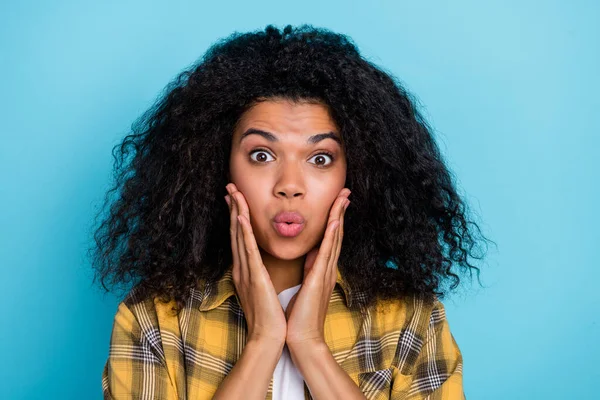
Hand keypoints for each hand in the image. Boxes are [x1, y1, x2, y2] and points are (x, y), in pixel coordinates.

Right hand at [225, 183, 286, 345]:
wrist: (269, 336)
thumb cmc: (269, 315)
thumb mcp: (263, 289)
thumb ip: (259, 273)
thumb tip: (260, 263)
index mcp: (245, 270)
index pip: (239, 238)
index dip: (236, 216)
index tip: (236, 199)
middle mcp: (241, 267)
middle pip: (235, 231)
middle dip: (233, 207)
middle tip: (230, 186)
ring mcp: (246, 271)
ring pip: (239, 236)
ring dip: (236, 212)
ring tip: (234, 193)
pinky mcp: (254, 277)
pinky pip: (248, 250)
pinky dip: (243, 232)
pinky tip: (241, 217)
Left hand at [284, 188, 350, 348]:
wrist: (302, 338)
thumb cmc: (300, 315)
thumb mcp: (306, 285)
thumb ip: (311, 269)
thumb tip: (311, 254)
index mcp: (322, 269)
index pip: (330, 238)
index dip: (335, 219)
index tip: (337, 201)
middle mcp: (327, 268)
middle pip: (336, 234)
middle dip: (340, 212)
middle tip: (345, 191)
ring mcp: (326, 273)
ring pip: (334, 239)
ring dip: (338, 217)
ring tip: (343, 198)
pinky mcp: (319, 279)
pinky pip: (326, 253)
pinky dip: (332, 236)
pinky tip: (334, 221)